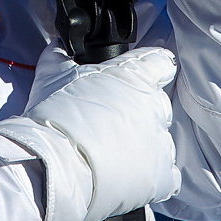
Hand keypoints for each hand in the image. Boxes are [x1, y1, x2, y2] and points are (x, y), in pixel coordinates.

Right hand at [0, 44, 179, 220]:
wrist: (54, 165)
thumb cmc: (54, 117)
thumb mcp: (52, 74)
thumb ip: (61, 55)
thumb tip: (60, 45)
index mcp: (136, 75)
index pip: (161, 62)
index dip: (150, 69)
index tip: (138, 78)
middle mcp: (155, 105)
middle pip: (157, 103)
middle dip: (138, 111)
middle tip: (109, 122)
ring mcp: (161, 141)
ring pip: (160, 139)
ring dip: (142, 144)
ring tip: (112, 153)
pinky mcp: (161, 175)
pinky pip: (168, 173)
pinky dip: (152, 174)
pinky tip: (129, 175)